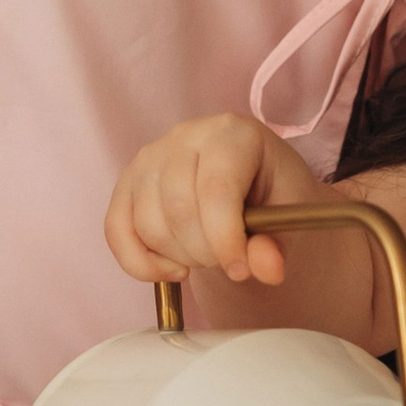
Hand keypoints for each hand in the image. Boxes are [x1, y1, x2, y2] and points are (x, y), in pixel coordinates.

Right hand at [107, 112, 322, 290]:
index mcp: (232, 133)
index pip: (216, 188)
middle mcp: (185, 135)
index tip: (241, 272)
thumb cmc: (273, 195)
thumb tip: (268, 270)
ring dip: (178, 257)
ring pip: (147, 223)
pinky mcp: (127, 182)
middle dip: (205, 252)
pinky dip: (140, 263)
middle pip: (178, 209)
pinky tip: (172, 270)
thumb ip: (276, 243)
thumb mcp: (289, 217)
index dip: (225, 239)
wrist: (253, 188)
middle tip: (228, 261)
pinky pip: (117, 229)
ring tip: (208, 255)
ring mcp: (150, 157)